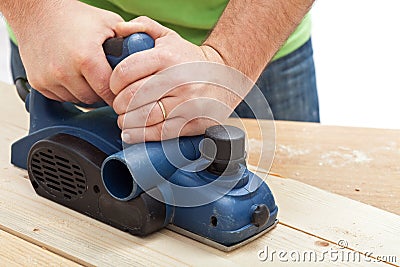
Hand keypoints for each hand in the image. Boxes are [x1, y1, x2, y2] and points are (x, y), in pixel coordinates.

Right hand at [13, 1, 122, 103]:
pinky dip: (70, 91)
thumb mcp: (109, 23)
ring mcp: (49, 79)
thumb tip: (145, 58)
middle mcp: (65, 71)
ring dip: (87, 93)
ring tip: (89, 75)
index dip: (120, 93)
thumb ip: (128, 42)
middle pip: (95, 99)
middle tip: (107, 81)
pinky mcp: (39, 83)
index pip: (110, 91)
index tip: (125, 93)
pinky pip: (62, 98)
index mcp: (86, 58)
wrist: (37, 12)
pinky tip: (73, 75)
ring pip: (79, 100)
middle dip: (103, 93)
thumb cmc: (75, 17)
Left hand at [111, 16, 245, 142]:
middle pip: (132, 97)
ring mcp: (186, 103)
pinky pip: (160, 132)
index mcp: (166, 58)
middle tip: (119, 105)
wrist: (225, 76)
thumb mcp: (169, 37)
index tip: (114, 87)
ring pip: (145, 117)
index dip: (113, 82)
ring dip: (127, 121)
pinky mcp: (192, 121)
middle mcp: (176, 80)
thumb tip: (120, 29)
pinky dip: (141, 135)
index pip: (126, 72)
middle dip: (118, 104)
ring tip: (124, 118)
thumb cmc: (190, 59)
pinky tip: (132, 133)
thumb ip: (144, 27)